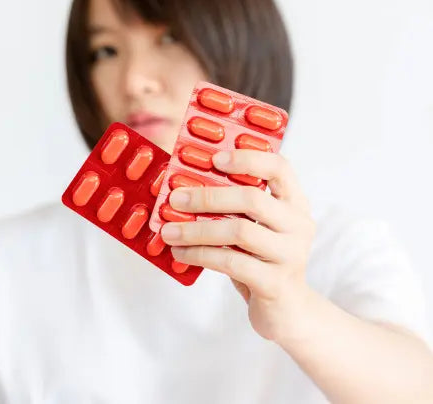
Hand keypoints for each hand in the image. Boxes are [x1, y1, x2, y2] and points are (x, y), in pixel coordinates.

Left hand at [161, 149, 316, 341]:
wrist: (288, 309)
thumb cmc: (263, 259)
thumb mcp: (257, 227)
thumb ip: (236, 207)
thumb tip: (186, 188)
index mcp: (295, 203)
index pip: (279, 167)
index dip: (247, 158)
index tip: (215, 159)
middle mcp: (298, 225)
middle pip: (252, 199)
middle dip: (208, 197)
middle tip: (176, 199)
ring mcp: (290, 255)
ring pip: (239, 231)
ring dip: (196, 229)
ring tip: (169, 231)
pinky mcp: (275, 282)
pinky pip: (231, 261)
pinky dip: (200, 254)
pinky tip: (180, 252)